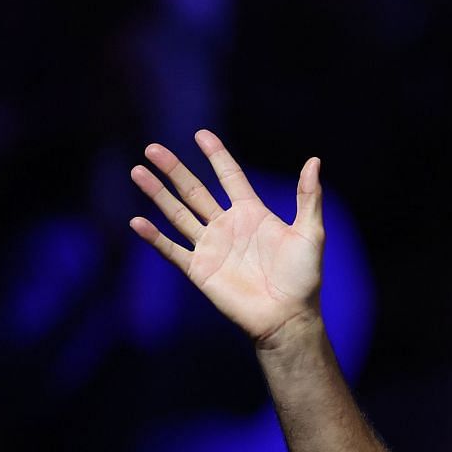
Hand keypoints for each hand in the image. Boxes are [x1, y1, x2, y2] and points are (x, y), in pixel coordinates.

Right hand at [129, 130, 324, 344]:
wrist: (288, 317)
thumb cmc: (303, 279)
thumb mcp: (311, 233)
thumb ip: (309, 198)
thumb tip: (314, 160)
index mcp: (252, 214)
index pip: (230, 177)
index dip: (216, 156)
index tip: (200, 134)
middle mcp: (227, 226)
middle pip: (194, 191)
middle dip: (174, 170)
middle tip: (152, 148)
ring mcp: (211, 247)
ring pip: (177, 214)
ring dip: (157, 194)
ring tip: (138, 171)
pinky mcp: (199, 269)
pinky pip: (172, 250)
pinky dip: (154, 237)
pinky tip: (137, 221)